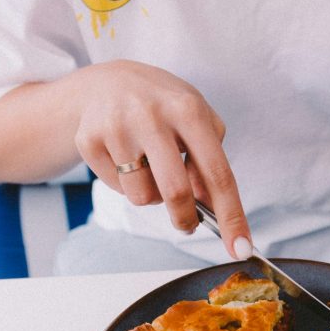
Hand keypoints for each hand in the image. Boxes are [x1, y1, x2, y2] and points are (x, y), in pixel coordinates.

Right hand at [73, 60, 251, 258]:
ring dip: (153, 194)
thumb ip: (209, 160)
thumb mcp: (196, 119)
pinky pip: (118, 188)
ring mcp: (117, 128)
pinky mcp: (89, 140)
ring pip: (143, 196)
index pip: (217, 173)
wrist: (106, 82)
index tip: (240, 248)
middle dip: (186, 218)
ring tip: (149, 166)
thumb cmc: (163, 106)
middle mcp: (151, 116)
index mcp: (188, 109)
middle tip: (188, 223)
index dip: (231, 215)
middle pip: (176, 192)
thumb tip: (208, 204)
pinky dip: (127, 183)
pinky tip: (125, 157)